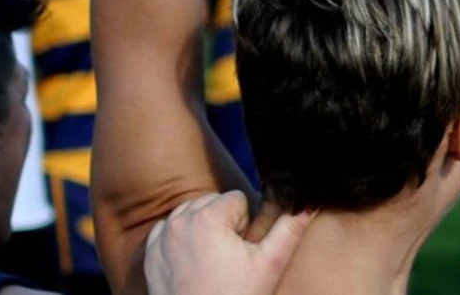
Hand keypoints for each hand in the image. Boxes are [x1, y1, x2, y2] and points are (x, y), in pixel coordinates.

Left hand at [144, 191, 312, 294]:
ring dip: (205, 228)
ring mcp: (161, 237)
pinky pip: (170, 228)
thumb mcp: (271, 262)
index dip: (246, 223)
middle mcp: (179, 221)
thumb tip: (308, 202)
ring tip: (213, 260)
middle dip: (225, 222)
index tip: (242, 249)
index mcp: (208, 218)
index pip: (238, 198)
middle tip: (230, 256)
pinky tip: (194, 262)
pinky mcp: (151, 252)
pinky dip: (183, 238)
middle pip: (214, 201)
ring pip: (192, 212)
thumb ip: (291, 227)